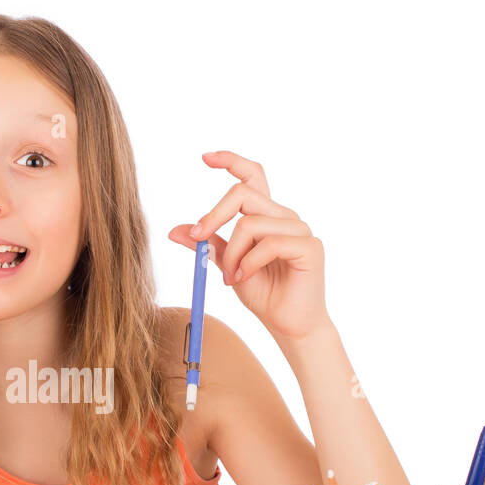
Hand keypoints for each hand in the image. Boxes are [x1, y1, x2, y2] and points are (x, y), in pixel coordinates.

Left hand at [168, 151, 328, 342]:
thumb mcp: (227, 265)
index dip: (231, 161)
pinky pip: (269, 244)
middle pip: (243, 194)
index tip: (205, 158)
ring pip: (251, 223)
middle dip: (213, 217)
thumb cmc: (263, 294)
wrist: (287, 325)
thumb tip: (175, 231)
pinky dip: (248, 263)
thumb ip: (208, 245)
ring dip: (232, 254)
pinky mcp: (309, 247)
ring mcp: (300, 230)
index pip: (252, 176)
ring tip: (230, 278)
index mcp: (267, 215)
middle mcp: (285, 217)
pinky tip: (243, 279)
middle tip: (197, 239)